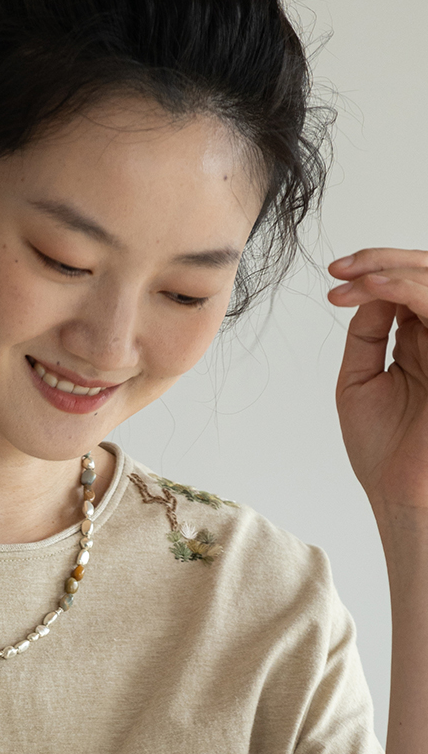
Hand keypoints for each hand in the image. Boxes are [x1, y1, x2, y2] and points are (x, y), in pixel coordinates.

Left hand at [327, 249, 427, 518]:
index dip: (373, 272)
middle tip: (341, 267)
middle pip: (423, 274)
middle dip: (381, 260)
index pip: (405, 287)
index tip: (334, 275)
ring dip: (389, 269)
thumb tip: (367, 290)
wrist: (401, 493)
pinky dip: (403, 288)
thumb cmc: (384, 449)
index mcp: (420, 341)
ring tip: (351, 277)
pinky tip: (372, 288)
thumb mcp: (360, 380)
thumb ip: (368, 334)